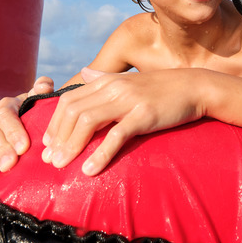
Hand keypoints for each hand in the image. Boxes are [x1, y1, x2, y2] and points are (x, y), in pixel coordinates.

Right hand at [0, 76, 54, 184]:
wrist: (14, 127)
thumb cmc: (29, 116)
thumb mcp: (36, 103)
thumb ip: (42, 91)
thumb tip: (45, 85)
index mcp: (5, 106)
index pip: (6, 116)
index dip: (14, 131)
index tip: (23, 148)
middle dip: (0, 148)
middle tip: (9, 164)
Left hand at [41, 68, 206, 175]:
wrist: (193, 87)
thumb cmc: (161, 88)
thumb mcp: (129, 80)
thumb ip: (103, 77)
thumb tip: (84, 73)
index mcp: (106, 81)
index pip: (69, 101)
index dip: (54, 124)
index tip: (48, 145)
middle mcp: (113, 87)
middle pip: (73, 111)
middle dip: (57, 137)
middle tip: (50, 160)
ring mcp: (128, 100)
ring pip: (88, 121)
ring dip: (71, 146)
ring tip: (61, 165)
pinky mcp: (144, 115)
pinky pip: (117, 135)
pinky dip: (100, 154)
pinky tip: (90, 170)